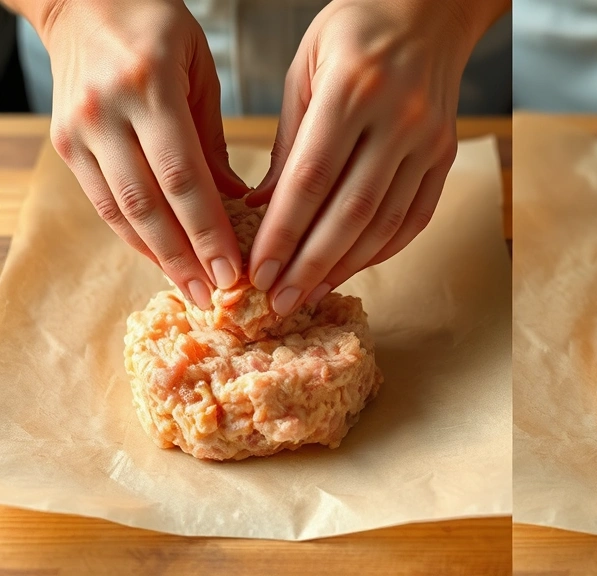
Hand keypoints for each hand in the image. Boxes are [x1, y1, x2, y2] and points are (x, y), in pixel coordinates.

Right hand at [37, 0, 247, 308]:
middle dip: (185, 258)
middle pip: (149, 204)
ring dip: (159, 258)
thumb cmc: (158, 30)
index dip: (208, 231)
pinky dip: (134, 235)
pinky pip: (103, 202)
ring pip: (121, 210)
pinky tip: (162, 260)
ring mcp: (80, 130)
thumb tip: (239, 206)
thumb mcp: (201, 73)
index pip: (183, 176)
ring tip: (192, 290)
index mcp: (151, 88)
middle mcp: (108, 112)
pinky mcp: (66, 143)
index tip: (234, 270)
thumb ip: (215, 140)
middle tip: (216, 297)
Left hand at [247, 0, 505, 315]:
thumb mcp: (305, 70)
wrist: (428, 12)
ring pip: (386, 221)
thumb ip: (289, 140)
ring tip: (310, 293)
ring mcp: (429, 141)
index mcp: (352, 89)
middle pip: (350, 210)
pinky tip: (353, 268)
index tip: (256, 270)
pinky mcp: (445, 156)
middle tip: (278, 301)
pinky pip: (415, 216)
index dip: (282, 232)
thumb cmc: (355, 32)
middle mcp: (398, 119)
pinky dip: (383, 249)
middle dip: (310, 263)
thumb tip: (263, 210)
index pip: (311, 177)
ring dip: (346, 265)